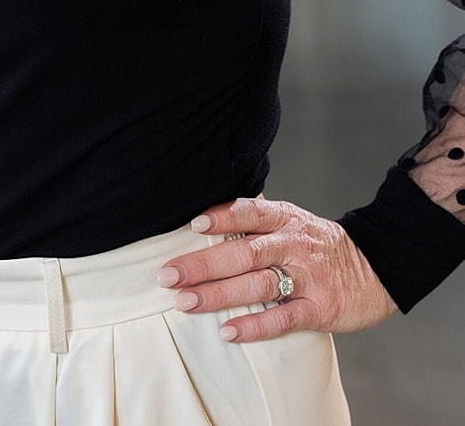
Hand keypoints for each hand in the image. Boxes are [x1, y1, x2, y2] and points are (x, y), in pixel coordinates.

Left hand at [157, 196, 397, 342]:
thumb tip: (207, 225)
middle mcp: (293, 244)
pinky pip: (282, 318)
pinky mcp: (318, 308)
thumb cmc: (321, 245)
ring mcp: (306, 277)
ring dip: (218, 295)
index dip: (221, 217)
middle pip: (243, 253)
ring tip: (186, 302)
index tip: (193, 225)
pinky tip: (228, 332)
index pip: (249, 213)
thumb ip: (257, 224)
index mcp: (285, 219)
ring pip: (257, 284)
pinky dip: (255, 326)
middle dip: (203, 264)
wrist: (377, 266)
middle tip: (168, 275)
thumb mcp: (294, 222)